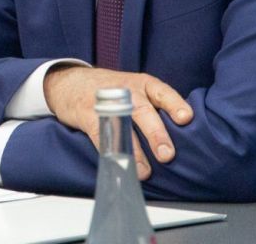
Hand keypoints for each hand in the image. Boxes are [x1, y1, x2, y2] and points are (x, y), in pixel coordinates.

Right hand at [43, 65, 191, 179]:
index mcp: (142, 84)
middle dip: (155, 133)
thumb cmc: (111, 89)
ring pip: (122, 127)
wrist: (69, 82)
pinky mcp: (88, 116)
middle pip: (142, 111)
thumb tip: (183, 137)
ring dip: (134, 151)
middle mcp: (126, 90)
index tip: (186, 118)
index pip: (162, 92)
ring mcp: (105, 102)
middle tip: (167, 155)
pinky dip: (110, 153)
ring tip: (144, 172)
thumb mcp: (135, 88)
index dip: (174, 104)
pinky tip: (119, 166)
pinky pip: (101, 136)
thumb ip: (155, 107)